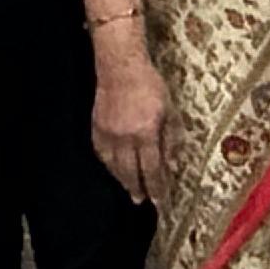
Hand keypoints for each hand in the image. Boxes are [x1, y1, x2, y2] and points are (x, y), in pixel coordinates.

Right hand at [89, 27, 166, 203]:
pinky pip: (101, 153)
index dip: (156, 187)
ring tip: (130, 189)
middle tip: (141, 201)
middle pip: (131, 172)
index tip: (159, 201)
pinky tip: (113, 169)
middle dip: (138, 188)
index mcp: (146, 133)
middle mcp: (125, 137)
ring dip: (122, 180)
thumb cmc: (150, 85)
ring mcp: (108, 133)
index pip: (152, 168)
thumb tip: (173, 163)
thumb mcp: (170, 111)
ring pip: (114, 165)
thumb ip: (172, 139)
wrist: (120, 67)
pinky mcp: (96, 127)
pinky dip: (108, 165)